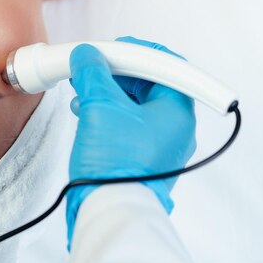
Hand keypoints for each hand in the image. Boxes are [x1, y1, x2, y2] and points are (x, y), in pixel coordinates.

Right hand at [66, 36, 196, 246]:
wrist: (110, 212)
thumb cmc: (116, 167)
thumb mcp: (101, 108)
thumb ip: (94, 75)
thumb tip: (88, 56)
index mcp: (177, 111)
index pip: (166, 64)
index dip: (137, 52)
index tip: (114, 50)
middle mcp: (175, 127)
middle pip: (150, 84)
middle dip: (118, 73)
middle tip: (95, 68)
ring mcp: (161, 144)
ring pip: (137, 104)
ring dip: (109, 93)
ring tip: (84, 92)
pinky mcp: (144, 157)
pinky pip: (130, 124)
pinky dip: (109, 113)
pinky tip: (87, 112)